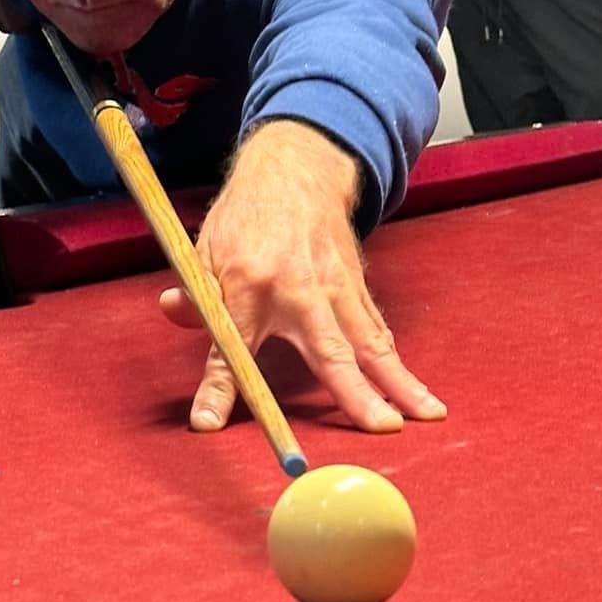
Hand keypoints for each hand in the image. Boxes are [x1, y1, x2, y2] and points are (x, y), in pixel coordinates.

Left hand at [159, 120, 446, 436]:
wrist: (296, 172)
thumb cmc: (247, 219)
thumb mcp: (206, 252)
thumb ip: (196, 296)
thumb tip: (173, 312)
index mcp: (249, 284)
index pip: (230, 346)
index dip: (218, 386)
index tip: (209, 423)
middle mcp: (300, 290)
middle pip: (331, 353)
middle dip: (359, 395)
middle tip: (383, 429)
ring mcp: (337, 289)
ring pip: (372, 344)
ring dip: (401, 382)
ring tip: (429, 416)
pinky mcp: (358, 288)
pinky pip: (377, 331)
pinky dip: (396, 363)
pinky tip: (415, 394)